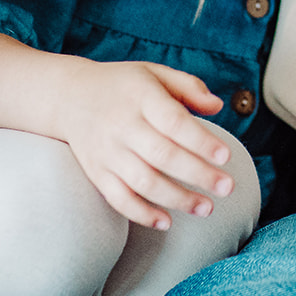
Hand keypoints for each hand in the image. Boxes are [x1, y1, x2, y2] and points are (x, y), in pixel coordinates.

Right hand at [56, 59, 233, 227]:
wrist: (68, 96)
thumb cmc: (123, 85)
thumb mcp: (154, 73)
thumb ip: (188, 86)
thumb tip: (217, 105)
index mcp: (141, 96)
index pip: (174, 122)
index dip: (201, 141)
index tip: (226, 156)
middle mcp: (122, 125)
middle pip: (163, 155)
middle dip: (198, 175)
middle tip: (227, 188)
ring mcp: (107, 151)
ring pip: (143, 181)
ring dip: (176, 199)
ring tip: (206, 208)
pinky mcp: (96, 172)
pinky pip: (118, 198)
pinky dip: (141, 214)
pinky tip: (166, 222)